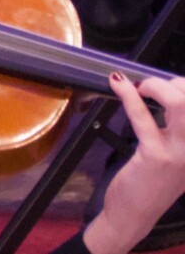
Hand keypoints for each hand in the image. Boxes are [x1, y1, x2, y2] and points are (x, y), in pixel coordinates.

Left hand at [85, 73, 184, 253]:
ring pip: (179, 104)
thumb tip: (165, 96)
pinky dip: (129, 96)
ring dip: (156, 86)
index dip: (184, 88)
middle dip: (173, 83)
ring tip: (138, 85)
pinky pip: (143, 118)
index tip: (168, 84)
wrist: (133, 214)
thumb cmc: (148, 181)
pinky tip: (118, 85)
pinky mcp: (156, 156)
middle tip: (150, 86)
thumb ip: (174, 132)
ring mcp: (180, 153)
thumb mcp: (172, 156)